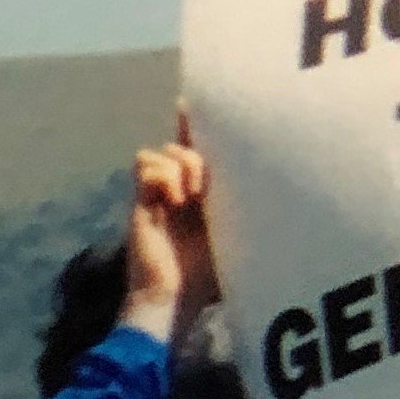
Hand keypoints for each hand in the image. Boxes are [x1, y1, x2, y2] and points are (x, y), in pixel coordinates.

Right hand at [118, 108, 216, 343]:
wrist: (170, 295)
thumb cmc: (205, 275)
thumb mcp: (232, 234)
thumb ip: (239, 205)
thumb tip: (258, 171)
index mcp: (203, 196)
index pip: (200, 150)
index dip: (198, 124)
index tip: (196, 103)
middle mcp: (179, 190)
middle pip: (184, 146)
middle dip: (195, 157)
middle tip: (201, 190)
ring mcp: (158, 193)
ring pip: (166, 153)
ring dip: (180, 170)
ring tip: (185, 200)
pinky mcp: (141, 198)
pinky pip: (147, 164)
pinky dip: (160, 177)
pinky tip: (169, 200)